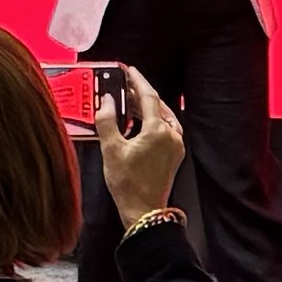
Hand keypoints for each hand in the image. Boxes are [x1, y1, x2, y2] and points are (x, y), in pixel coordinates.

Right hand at [102, 67, 187, 225]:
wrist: (143, 211)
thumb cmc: (128, 183)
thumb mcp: (111, 149)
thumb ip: (107, 121)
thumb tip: (105, 100)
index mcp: (158, 130)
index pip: (148, 97)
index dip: (137, 81)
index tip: (129, 70)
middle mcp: (172, 135)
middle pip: (157, 106)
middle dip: (140, 95)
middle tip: (124, 86)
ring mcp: (175, 146)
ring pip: (162, 117)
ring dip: (146, 109)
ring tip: (128, 103)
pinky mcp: (174, 155)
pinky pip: (165, 130)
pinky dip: (152, 122)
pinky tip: (138, 124)